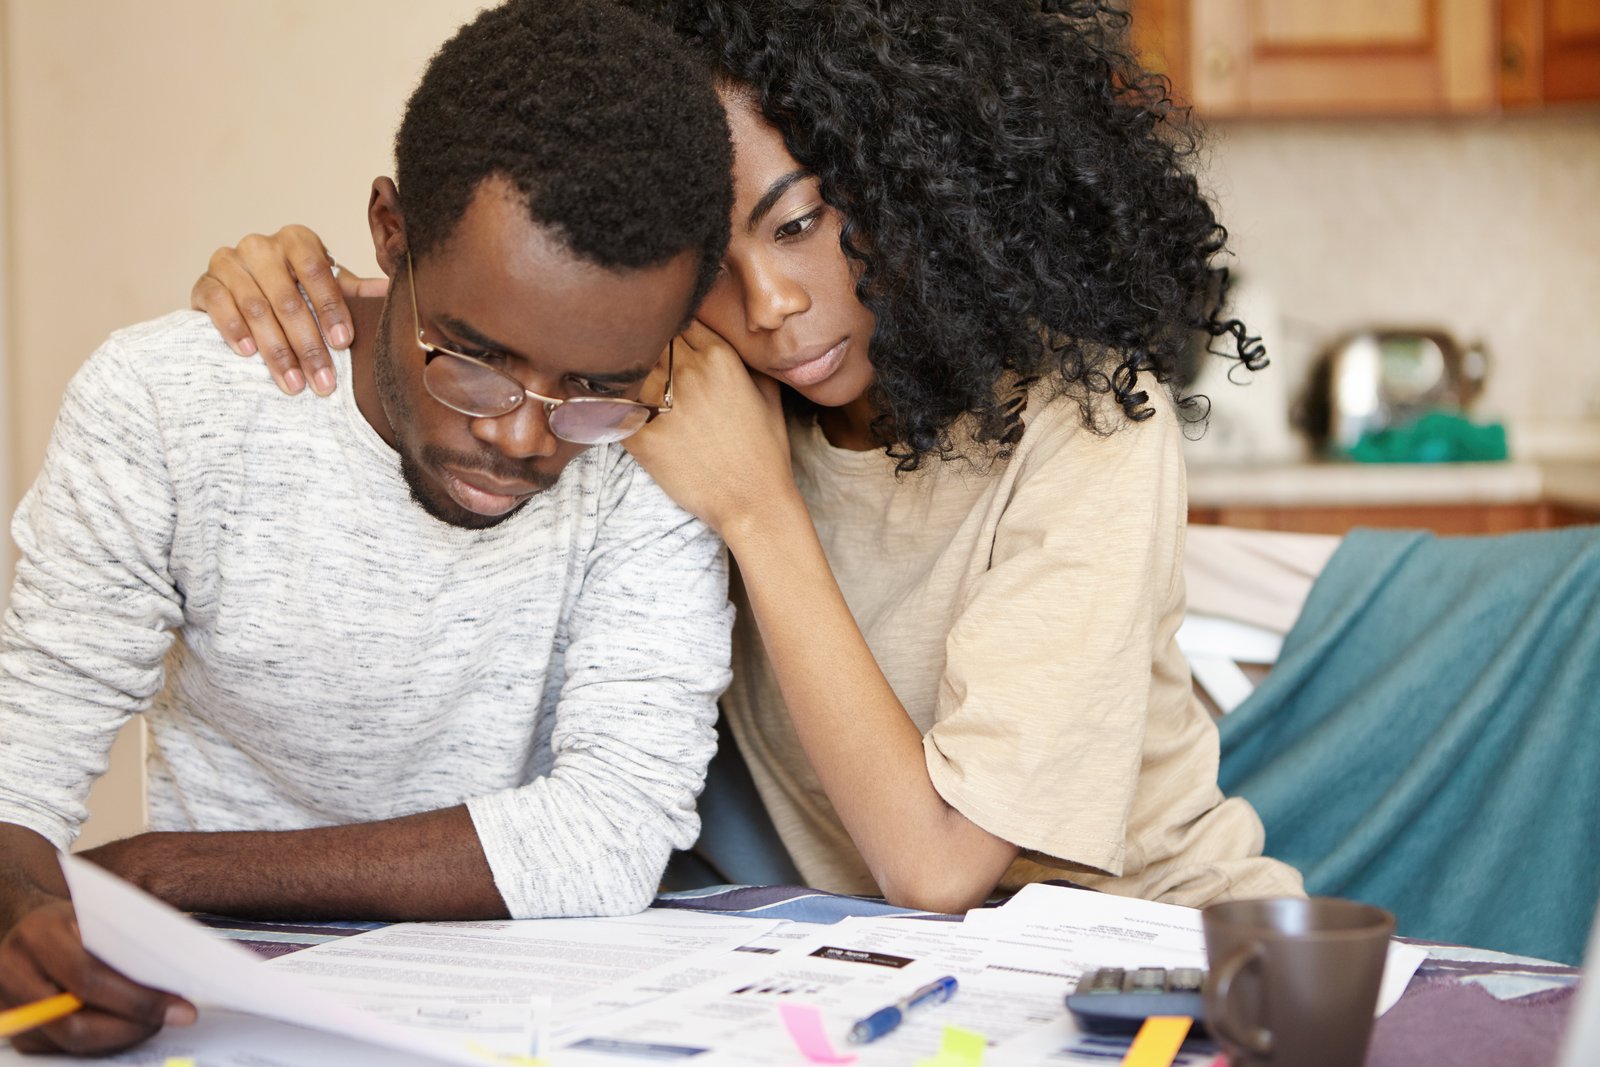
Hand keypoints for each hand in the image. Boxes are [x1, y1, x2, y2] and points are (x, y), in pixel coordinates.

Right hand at [0, 898, 194, 1054]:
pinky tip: (128, 1023)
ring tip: (156, 1020)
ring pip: (71, 1041)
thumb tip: (178, 970)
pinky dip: (103, 1040)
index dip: (137, 999)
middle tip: (173, 1018)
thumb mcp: (99, 912)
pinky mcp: (16, 1030)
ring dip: (121, 1036)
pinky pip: (64, 1048)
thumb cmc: (75, 918)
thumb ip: (128, 937)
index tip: (179, 1006)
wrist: (32, 927)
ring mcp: (9, 1007)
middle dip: (132, 1026)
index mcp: (39, 935)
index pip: (88, 979)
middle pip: (75, 1024)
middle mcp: (14, 972)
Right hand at [190, 224, 387, 396]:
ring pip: (254, 306)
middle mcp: (261, 245)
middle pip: (287, 297)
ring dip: (276, 350)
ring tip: (293, 383)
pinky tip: (247, 354)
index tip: (345, 344)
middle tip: (324, 382)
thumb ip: (357, 292)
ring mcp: (228, 261)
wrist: (244, 289)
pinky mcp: (204, 282)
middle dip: (308, 345)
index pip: (317, 272)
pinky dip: (232, 328)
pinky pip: (217, 303)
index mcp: (298, 241)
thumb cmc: (296, 290)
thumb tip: (392, 291)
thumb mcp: (328, 288)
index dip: (331, 309)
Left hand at [625, 321, 798, 539]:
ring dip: (623, 369)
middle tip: (632, 351)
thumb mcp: (769, 395)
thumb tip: (739, 341)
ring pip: (627, 366)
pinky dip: (605, 404)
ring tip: (614, 375)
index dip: (668, 325)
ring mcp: (664, 404)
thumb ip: (750, 360)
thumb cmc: (766, 452)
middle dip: (643, 342)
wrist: (754, 502)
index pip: (679, 319)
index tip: (661, 335)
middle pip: (649, 337)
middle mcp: (690, 373)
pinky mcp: (643, 436)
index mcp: (720, 357)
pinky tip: (602, 405)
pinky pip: (612, 406)